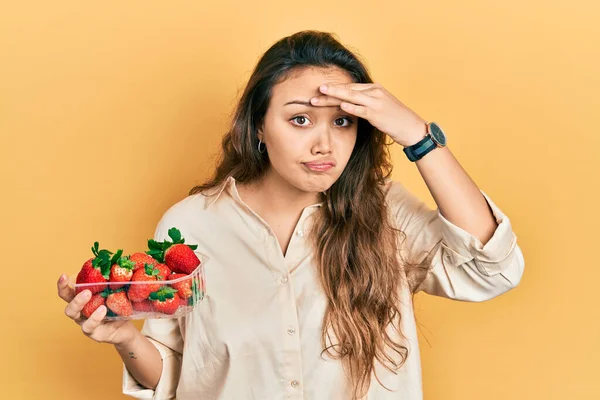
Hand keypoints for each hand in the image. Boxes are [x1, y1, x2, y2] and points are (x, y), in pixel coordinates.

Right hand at [57, 274, 136, 345]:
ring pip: (73, 315)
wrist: (126, 329)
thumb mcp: (115, 294)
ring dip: (79, 304)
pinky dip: (94, 318)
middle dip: (70, 295)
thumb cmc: (118, 309)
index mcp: (83, 301)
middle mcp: (81, 312)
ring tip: (89, 295)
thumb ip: (112, 282)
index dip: (63, 285)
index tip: (63, 276)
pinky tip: (102, 310)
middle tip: (85, 290)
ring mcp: (85, 323)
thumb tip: (118, 261)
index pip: (68, 293)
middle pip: (67, 304)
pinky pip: (88, 327)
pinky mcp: (93, 333)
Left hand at [310, 82, 428, 146]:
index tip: (321, 90)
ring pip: (351, 96)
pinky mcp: (378, 113)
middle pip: (348, 89)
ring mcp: (376, 101)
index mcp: (374, 88)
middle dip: (330, 90)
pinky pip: (361, 109)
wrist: (412, 127)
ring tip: (321, 94)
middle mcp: (374, 92)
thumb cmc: (395, 120)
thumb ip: (365, 104)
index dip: (335, 88)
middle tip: (315, 89)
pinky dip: (351, 106)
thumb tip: (349, 105)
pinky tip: (340, 105)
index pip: (350, 87)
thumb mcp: (379, 107)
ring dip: (334, 95)